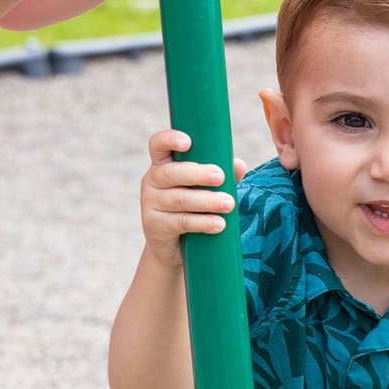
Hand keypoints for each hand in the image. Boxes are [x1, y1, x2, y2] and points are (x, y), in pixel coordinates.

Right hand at [138, 124, 233, 261]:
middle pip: (171, 173)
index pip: (158, 144)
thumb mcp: (205, 189)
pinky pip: (180, 222)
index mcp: (163, 164)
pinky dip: (202, 222)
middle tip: (220, 177)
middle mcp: (152, 180)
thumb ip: (222, 175)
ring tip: (229, 204)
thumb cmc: (193, 209)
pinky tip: (219, 224)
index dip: (169, 139)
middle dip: (197, 174)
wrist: (173, 249)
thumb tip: (238, 165)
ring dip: (207, 201)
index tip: (188, 142)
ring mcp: (150, 204)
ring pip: (179, 199)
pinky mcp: (154, 226)